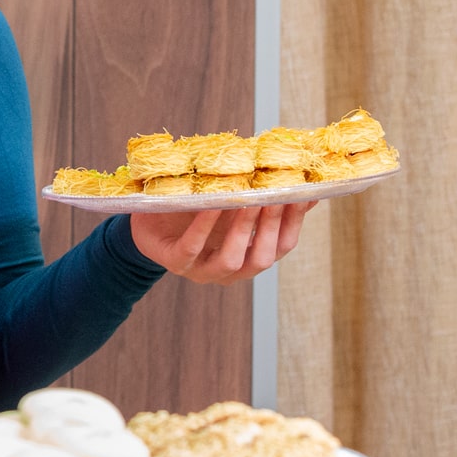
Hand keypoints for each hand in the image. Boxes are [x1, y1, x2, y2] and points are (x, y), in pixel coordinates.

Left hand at [128, 202, 315, 285]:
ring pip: (231, 261)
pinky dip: (204, 227)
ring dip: (242, 231)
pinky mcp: (174, 261)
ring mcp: (201, 270)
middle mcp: (229, 270)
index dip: (294, 222)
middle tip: (276, 195)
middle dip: (271, 226)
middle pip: (261, 258)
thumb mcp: (231, 203)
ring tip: (248, 201)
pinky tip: (213, 206)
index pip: (281, 246)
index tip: (302, 194)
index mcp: (248, 256)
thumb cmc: (196, 208)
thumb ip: (263, 198)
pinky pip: (192, 248)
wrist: (150, 217)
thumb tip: (306, 185)